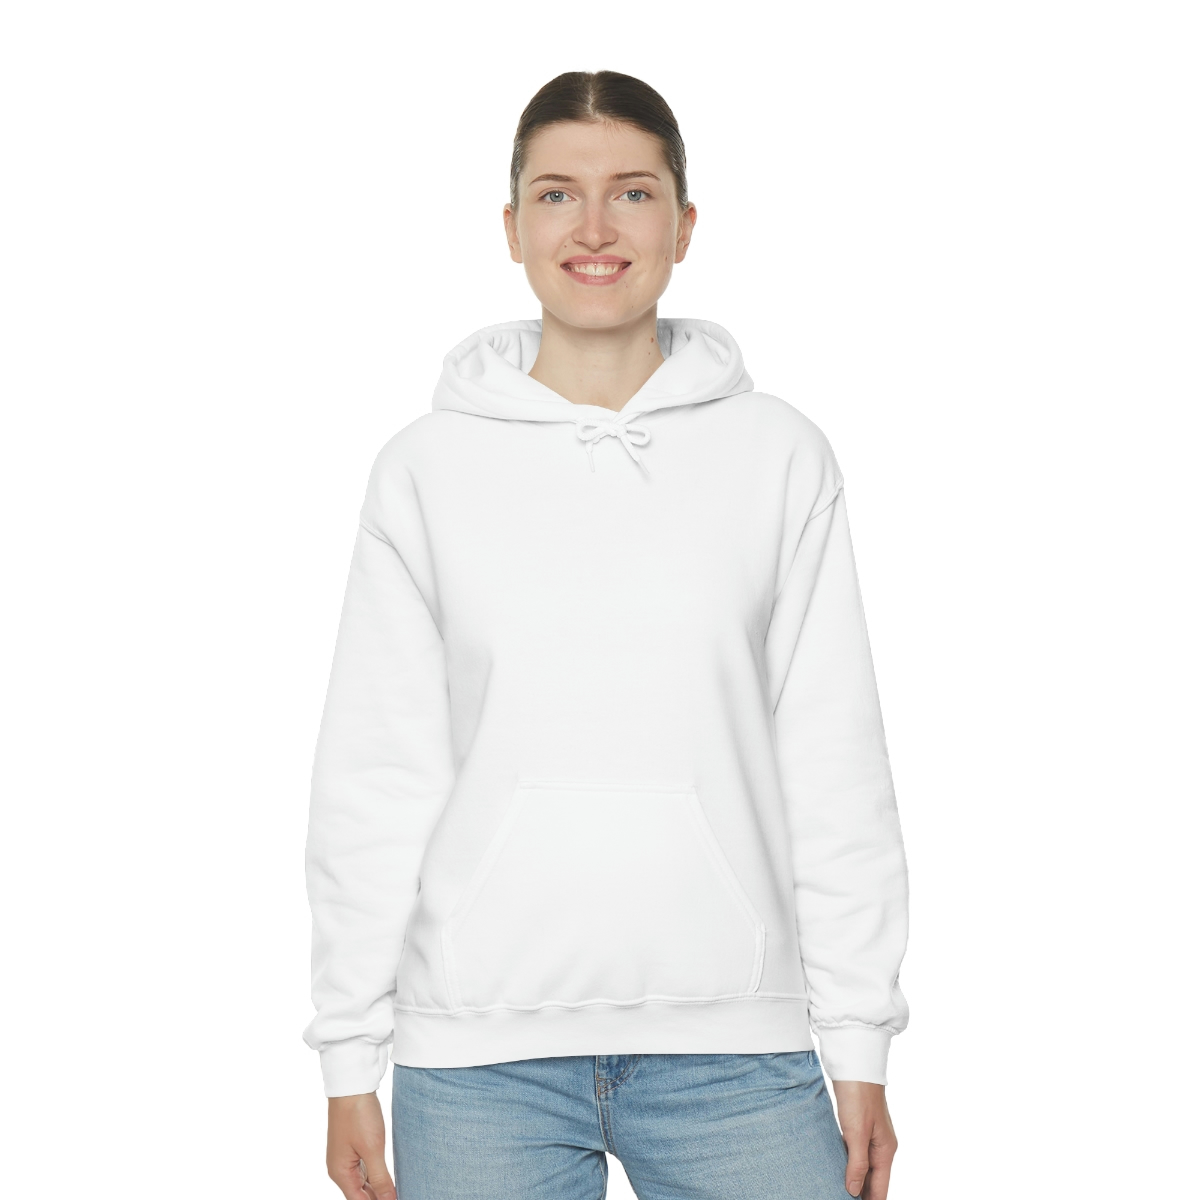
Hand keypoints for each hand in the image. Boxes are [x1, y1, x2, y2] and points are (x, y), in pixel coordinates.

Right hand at [327, 1092, 395, 1199]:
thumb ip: (380, 1179)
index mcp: (341, 1173)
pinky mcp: (353, 1146)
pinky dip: (377, 1175)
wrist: (352, 1084)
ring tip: (397, 1190)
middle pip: (361, 1194)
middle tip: (400, 1193)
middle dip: (380, 1197)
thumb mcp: (372, 1149)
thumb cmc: (358, 1114)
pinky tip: (390, 1176)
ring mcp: (346, 1158)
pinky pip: (365, 1168)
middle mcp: (340, 1169)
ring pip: (364, 1182)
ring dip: (379, 1187)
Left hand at [830, 1080, 897, 1198]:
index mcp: (885, 1149)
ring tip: (840, 1193)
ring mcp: (870, 1136)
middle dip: (863, 1194)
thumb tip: (854, 1191)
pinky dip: (849, 1164)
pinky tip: (839, 1170)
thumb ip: (856, 1163)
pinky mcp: (859, 1126)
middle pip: (874, 1181)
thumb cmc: (858, 1094)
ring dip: (855, 1181)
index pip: (881, 1189)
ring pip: (864, 1167)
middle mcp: (881, 1145)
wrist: (854, 1063)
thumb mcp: (856, 1132)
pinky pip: (855, 1153)